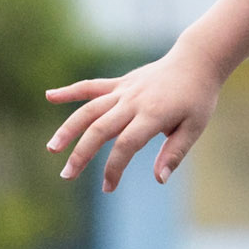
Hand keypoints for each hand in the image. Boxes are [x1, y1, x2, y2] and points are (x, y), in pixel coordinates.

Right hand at [45, 37, 222, 192]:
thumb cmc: (198, 98)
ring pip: (89, 109)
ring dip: (68, 128)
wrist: (197, 61)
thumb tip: (159, 179)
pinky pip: (92, 87)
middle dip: (81, 154)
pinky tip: (49, 96)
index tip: (108, 187)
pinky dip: (71, 91)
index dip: (113, 168)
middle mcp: (133, 102)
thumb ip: (174, 153)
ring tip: (52, 148)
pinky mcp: (120, 83)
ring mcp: (124, 90)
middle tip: (66, 176)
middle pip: (100, 129)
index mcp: (152, 115)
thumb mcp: (194, 128)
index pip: (125, 145)